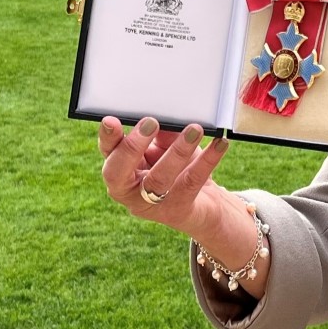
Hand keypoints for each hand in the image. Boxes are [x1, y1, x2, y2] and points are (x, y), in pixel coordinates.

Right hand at [97, 116, 237, 238]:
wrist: (203, 202)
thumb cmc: (177, 167)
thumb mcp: (166, 147)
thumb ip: (162, 134)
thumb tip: (166, 118)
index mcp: (120, 169)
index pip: (107, 152)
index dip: (107, 138)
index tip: (112, 120)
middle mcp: (128, 191)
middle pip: (118, 173)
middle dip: (132, 147)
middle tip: (150, 122)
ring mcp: (151, 204)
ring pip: (158, 180)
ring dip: (176, 152)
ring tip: (194, 129)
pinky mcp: (178, 210)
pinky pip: (192, 182)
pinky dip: (207, 160)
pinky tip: (220, 144)